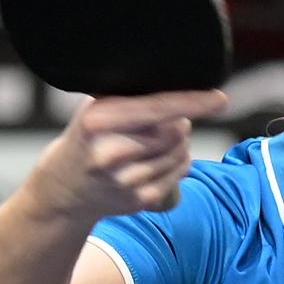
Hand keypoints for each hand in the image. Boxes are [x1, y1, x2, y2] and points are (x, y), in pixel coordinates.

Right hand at [32, 89, 227, 219]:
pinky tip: (160, 159)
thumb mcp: (96, 107)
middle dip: (180, 122)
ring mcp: (124, 180)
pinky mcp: (137, 200)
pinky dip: (179, 164)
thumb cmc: (88, 136)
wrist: (63, 188)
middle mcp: (110, 152)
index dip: (193, 102)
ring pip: (180, 153)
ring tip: (160, 140)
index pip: (157, 107)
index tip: (220, 99)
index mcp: (98, 120)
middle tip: (167, 121)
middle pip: (175, 131)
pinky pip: (178, 175)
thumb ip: (130, 96)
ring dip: (180, 144)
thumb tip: (180, 83)